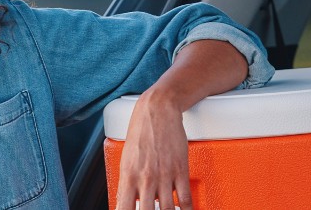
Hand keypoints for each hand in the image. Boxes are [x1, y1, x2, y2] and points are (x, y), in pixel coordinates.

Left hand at [114, 91, 191, 209]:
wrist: (157, 111)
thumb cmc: (140, 133)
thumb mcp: (126, 160)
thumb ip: (127, 183)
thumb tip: (129, 202)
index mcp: (128, 176)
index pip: (123, 208)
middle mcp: (145, 178)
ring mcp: (164, 175)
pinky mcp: (180, 171)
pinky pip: (185, 198)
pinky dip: (186, 209)